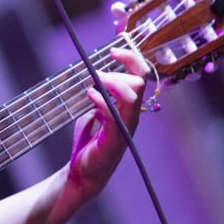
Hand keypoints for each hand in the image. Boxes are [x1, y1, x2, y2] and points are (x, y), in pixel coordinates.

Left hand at [65, 47, 146, 205]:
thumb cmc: (90, 143)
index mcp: (129, 108)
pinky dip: (103, 101)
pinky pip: (115, 116)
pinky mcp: (114, 140)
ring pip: (132, 98)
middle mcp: (132, 117)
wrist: (83, 173)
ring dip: (113, 84)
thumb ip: (99, 97)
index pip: (140, 78)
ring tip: (94, 83)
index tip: (114, 50)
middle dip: (119, 72)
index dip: (131, 60)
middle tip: (97, 75)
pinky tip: (90, 94)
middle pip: (139, 84)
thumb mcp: (94, 114)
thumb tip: (95, 79)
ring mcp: (125, 128)